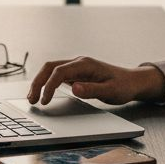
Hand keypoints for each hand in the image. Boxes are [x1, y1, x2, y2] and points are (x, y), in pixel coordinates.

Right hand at [27, 57, 164, 105]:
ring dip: (40, 82)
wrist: (132, 81)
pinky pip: (56, 75)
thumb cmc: (124, 86)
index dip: (49, 85)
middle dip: (38, 82)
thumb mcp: (111, 91)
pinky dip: (47, 83)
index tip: (44, 100)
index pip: (59, 71)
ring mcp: (76, 67)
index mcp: (85, 64)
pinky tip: (43, 94)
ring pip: (51, 70)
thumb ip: (92, 90)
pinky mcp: (76, 74)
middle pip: (50, 67)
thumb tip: (74, 88)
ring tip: (33, 98)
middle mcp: (78, 63)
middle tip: (31, 99)